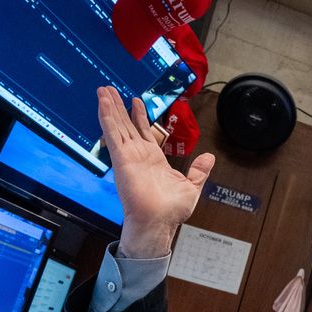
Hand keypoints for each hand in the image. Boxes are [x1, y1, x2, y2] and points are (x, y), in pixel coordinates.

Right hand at [96, 86, 212, 257]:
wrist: (159, 221)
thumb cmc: (172, 210)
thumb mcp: (192, 186)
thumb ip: (199, 170)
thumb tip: (209, 157)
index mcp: (154, 160)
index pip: (143, 133)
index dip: (139, 117)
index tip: (135, 102)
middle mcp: (138, 156)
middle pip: (127, 126)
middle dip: (120, 107)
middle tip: (112, 90)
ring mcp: (128, 156)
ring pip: (117, 126)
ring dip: (110, 107)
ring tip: (103, 90)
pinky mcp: (121, 159)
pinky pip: (113, 135)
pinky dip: (107, 118)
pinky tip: (103, 104)